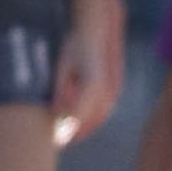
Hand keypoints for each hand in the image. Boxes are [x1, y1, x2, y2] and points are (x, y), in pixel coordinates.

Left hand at [52, 9, 125, 142]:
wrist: (98, 28)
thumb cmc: (75, 44)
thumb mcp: (62, 67)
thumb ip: (60, 91)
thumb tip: (55, 113)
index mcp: (92, 84)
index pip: (78, 116)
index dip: (67, 130)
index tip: (55, 140)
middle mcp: (106, 89)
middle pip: (91, 121)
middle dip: (75, 134)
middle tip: (59, 142)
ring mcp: (114, 89)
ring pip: (100, 117)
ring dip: (86, 129)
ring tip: (70, 135)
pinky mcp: (116, 87)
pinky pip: (105, 109)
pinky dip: (94, 120)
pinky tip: (82, 122)